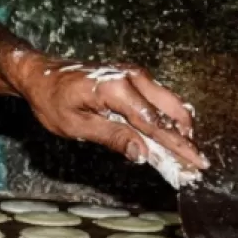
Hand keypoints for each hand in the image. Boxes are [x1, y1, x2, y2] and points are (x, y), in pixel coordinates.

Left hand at [11, 54, 207, 186]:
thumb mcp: (76, 126)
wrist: (40, 74)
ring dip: (179, 128)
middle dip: (186, 138)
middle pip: (171, 110)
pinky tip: (169, 136)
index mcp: (116, 88)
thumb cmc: (52, 100)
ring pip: (169, 103)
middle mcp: (131, 76)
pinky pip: (158, 98)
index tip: (197, 162)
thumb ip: (112, 137)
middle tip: (197, 163)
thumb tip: (143, 153)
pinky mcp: (133, 77)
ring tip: (186, 154)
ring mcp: (134, 74)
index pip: (155, 123)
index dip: (178, 146)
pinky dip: (167, 118)